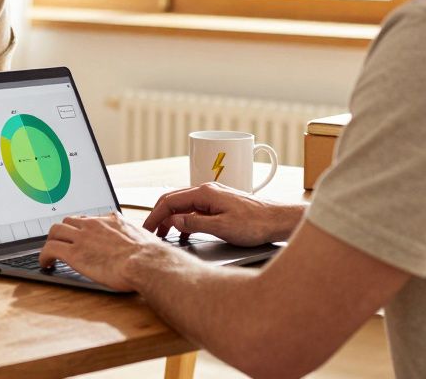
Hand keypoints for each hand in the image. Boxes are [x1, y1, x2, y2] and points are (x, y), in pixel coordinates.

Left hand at [39, 212, 160, 291]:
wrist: (145, 262)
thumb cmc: (149, 255)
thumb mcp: (142, 236)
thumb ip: (134, 234)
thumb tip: (139, 238)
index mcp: (110, 220)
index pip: (88, 219)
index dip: (80, 228)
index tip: (79, 235)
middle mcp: (93, 225)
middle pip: (68, 221)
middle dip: (63, 232)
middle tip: (61, 244)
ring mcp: (82, 237)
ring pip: (55, 230)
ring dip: (51, 241)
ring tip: (50, 253)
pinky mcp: (74, 253)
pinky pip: (50, 248)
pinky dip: (44, 256)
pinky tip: (45, 263)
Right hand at [142, 182, 295, 246]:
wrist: (278, 220)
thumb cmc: (256, 224)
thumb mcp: (222, 227)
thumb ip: (195, 223)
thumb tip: (173, 221)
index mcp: (205, 193)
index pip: (170, 201)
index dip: (155, 215)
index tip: (147, 228)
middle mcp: (207, 191)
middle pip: (174, 200)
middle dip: (159, 216)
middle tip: (150, 232)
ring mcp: (213, 197)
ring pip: (184, 205)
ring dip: (171, 219)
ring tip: (164, 235)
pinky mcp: (219, 204)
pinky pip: (195, 210)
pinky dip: (184, 220)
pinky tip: (184, 232)